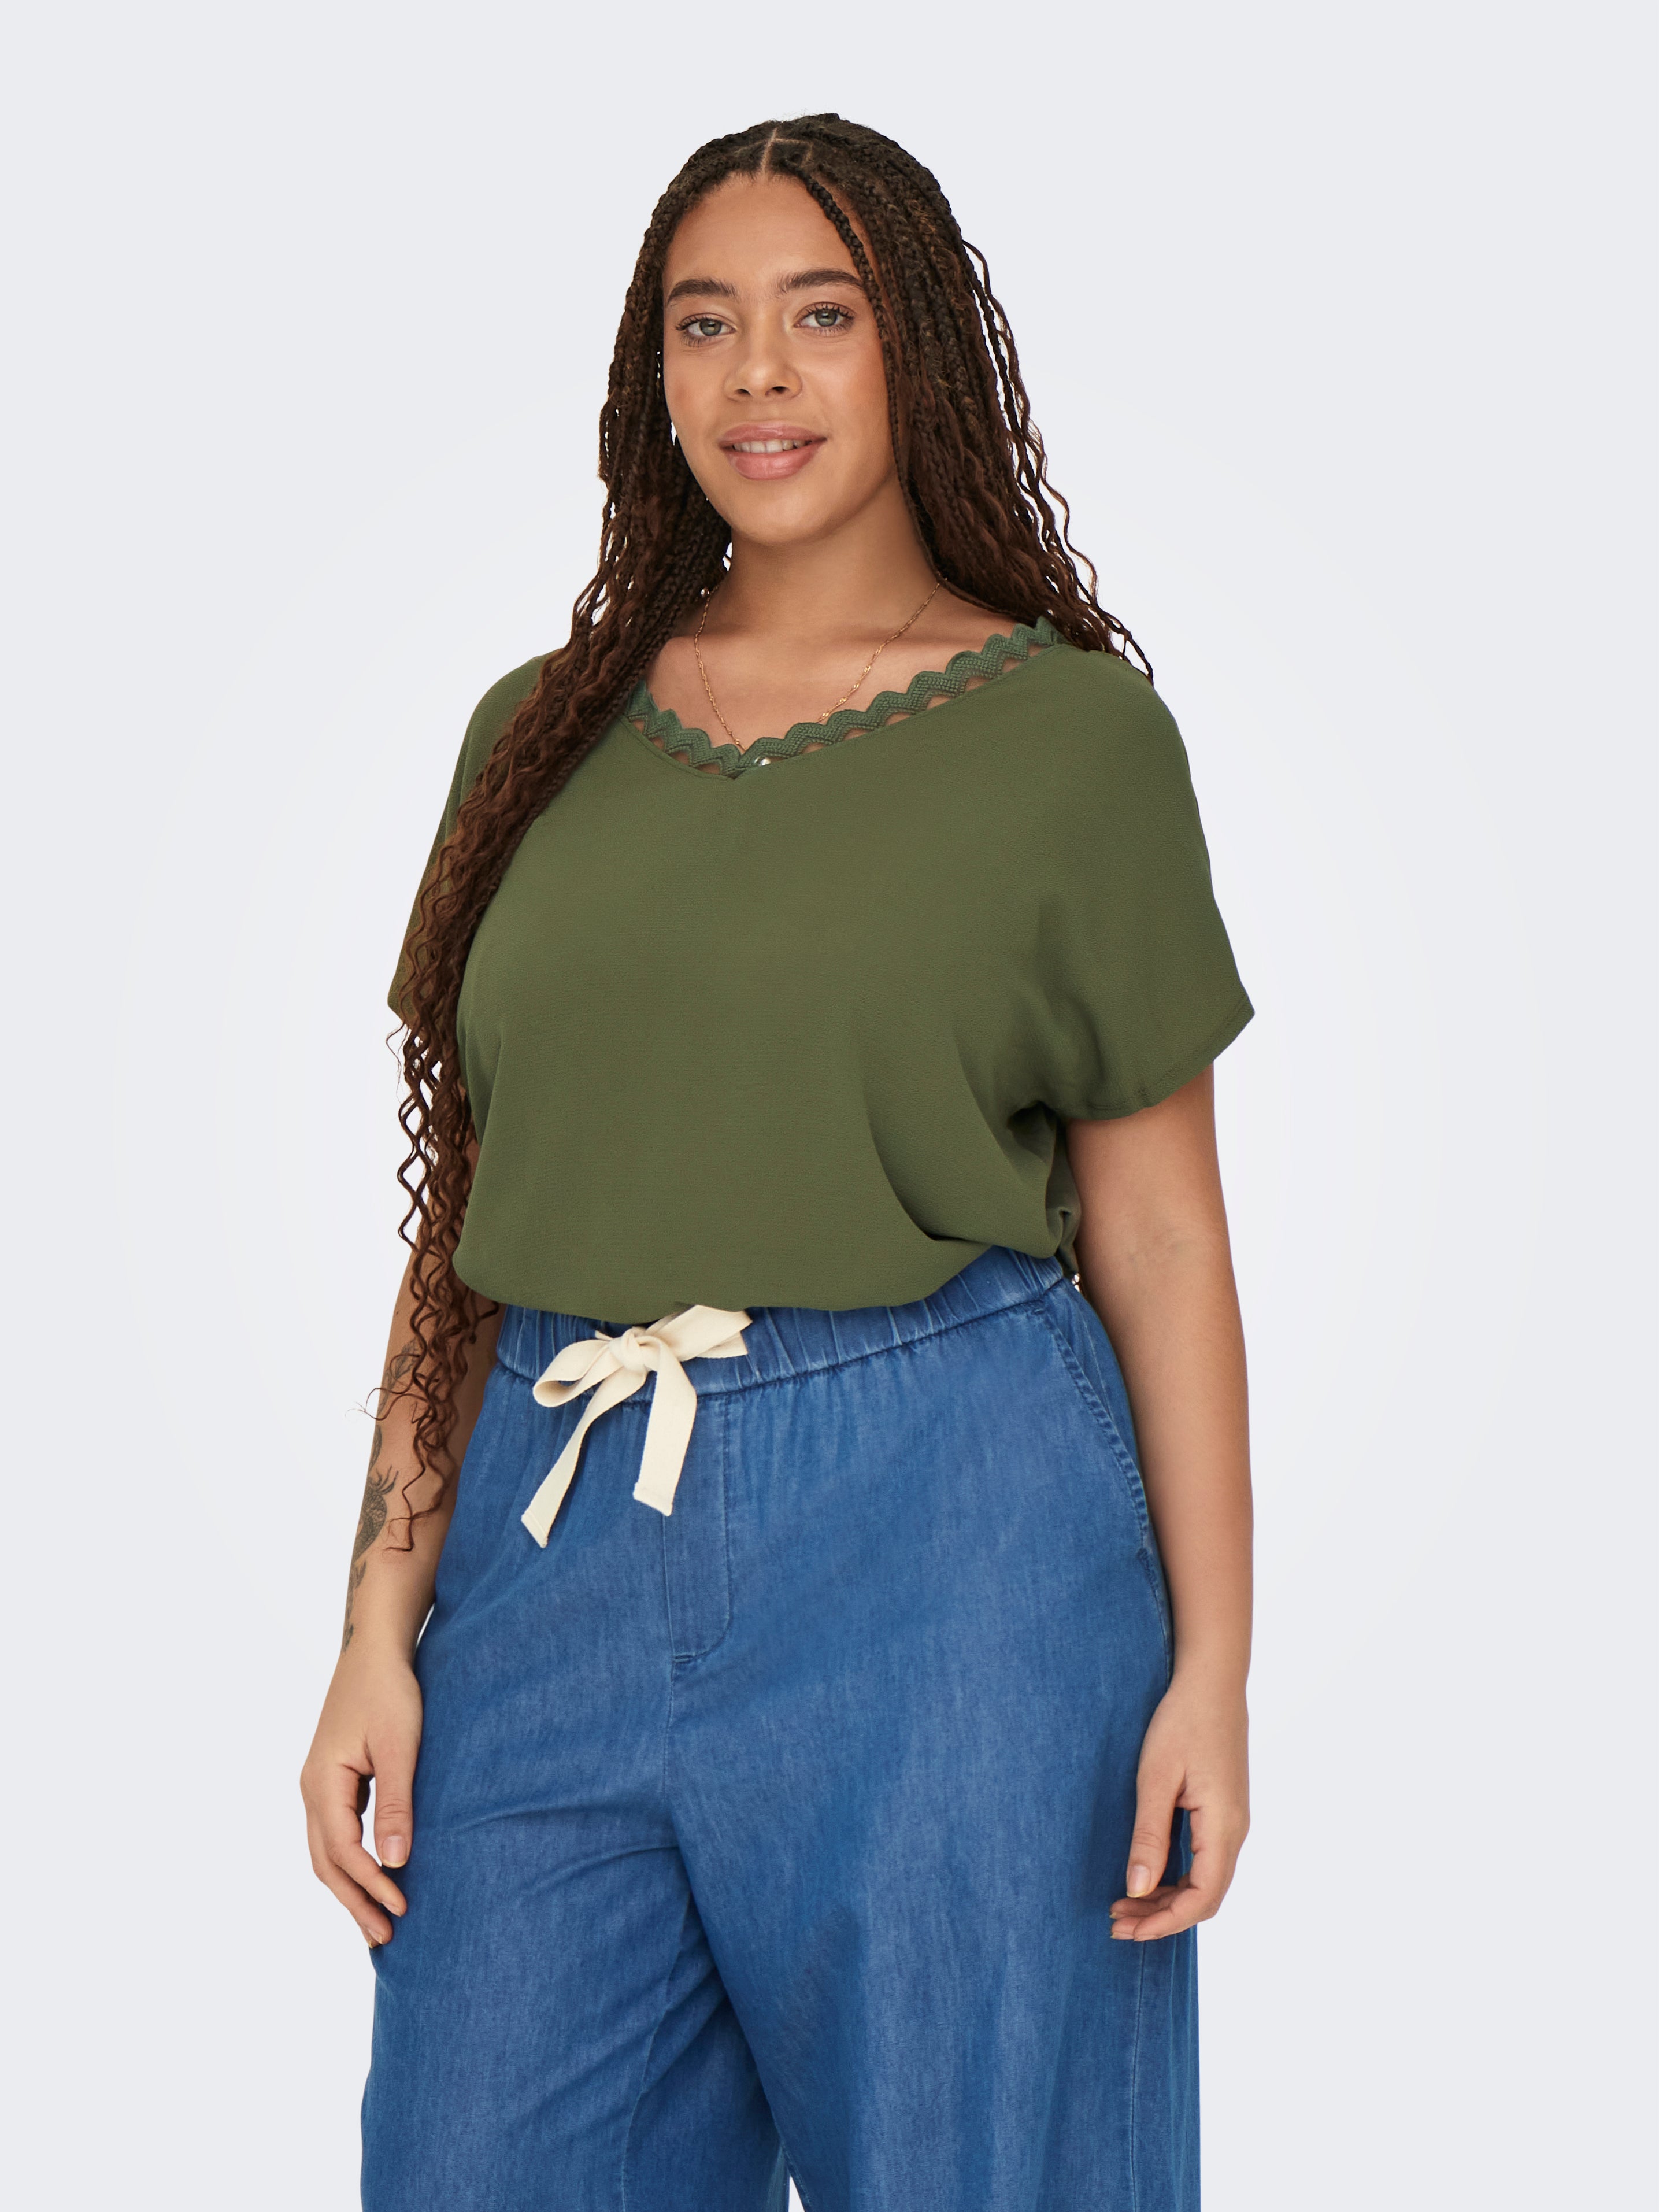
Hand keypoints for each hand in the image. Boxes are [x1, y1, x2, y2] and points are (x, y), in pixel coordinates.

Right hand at [300, 1642, 422, 1946]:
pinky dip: (352, 1862)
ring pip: (328, 1851)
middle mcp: (312, 1789)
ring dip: (350, 1887)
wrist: (374, 1647)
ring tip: (377, 1921)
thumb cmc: (390, 1690)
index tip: (402, 1910)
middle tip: (384, 1939)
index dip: (371, 1886)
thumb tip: (395, 1861)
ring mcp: (320, 1785)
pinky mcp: (335, 1779)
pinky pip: (337, 1833)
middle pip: (326, 1862)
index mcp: (322, 1783)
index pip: (344, 1852)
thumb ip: (396, 1802)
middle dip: (353, 1902)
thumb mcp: (400, 1745)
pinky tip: (374, 1874)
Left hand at [1110, 1671, 1248, 1940]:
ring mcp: (1232, 1820)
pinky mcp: (1223, 1810)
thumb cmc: (1182, 1721)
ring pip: (1205, 1880)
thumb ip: (1148, 1836)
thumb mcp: (1157, 1778)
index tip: (1128, 1930)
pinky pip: (1204, 1858)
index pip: (1202, 1898)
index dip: (1165, 1922)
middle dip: (1161, 1916)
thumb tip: (1138, 1889)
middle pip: (1205, 1896)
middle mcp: (1235, 1830)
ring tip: (1123, 1903)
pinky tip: (1147, 1874)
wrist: (1211, 1680)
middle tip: (1116, 1921)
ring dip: (1167, 1897)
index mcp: (1224, 1827)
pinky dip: (1176, 1876)